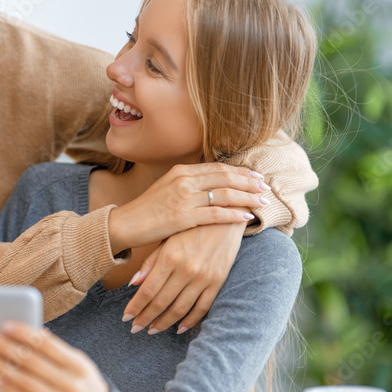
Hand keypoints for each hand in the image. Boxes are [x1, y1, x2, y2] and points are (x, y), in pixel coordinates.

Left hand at [0, 320, 110, 391]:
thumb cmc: (80, 379)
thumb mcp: (76, 360)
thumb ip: (55, 347)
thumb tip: (32, 330)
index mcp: (78, 364)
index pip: (48, 345)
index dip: (25, 333)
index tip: (6, 325)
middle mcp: (73, 384)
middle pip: (33, 363)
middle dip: (7, 348)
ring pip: (28, 384)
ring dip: (4, 368)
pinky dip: (12, 391)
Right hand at [106, 163, 268, 253]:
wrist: (125, 224)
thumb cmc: (147, 210)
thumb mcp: (166, 189)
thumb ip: (188, 184)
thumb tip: (211, 184)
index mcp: (181, 171)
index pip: (217, 168)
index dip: (239, 172)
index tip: (255, 177)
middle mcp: (183, 180)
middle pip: (225, 177)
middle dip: (249, 182)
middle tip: (265, 187)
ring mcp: (183, 198)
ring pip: (224, 194)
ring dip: (247, 197)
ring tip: (262, 201)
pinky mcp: (183, 217)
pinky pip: (216, 214)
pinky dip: (234, 214)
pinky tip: (247, 216)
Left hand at [121, 222, 242, 334]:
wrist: (226, 215)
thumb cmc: (191, 225)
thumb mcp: (167, 238)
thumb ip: (150, 262)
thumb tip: (133, 284)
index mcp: (170, 257)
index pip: (147, 290)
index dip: (135, 306)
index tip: (125, 318)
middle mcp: (186, 269)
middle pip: (161, 302)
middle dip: (145, 318)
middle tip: (135, 329)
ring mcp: (203, 277)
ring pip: (180, 309)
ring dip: (164, 322)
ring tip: (152, 330)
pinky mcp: (218, 281)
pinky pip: (203, 307)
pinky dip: (190, 321)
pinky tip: (179, 328)